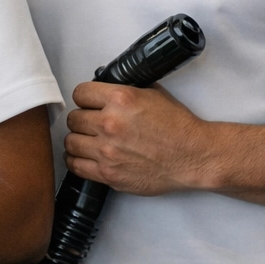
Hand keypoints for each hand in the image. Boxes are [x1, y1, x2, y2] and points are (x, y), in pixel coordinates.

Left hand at [63, 81, 211, 194]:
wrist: (194, 157)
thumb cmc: (178, 127)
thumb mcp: (153, 94)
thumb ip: (125, 90)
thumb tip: (107, 88)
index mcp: (120, 99)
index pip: (80, 93)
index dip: (84, 98)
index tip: (88, 103)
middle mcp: (110, 123)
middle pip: (73, 118)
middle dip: (82, 119)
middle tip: (90, 123)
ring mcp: (107, 151)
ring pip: (70, 142)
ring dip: (78, 140)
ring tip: (87, 141)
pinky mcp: (109, 174)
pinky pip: (76, 165)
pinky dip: (76, 160)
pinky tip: (84, 157)